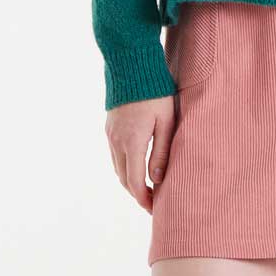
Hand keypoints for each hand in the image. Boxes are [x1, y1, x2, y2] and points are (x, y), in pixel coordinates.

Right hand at [105, 96, 176, 214]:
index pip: (134, 182)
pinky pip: (114, 155)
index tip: (153, 209)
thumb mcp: (166, 121)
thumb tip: (157, 180)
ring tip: (146, 187)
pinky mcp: (109, 127)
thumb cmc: (156, 92)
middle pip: (123, 178)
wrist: (131, 66)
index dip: (143, 199)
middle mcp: (117, 141)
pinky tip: (136, 165)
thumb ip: (161, 152)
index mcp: (132, 142)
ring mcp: (110, 134)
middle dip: (136, 193)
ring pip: (117, 167)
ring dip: (129, 180)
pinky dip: (124, 166)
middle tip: (151, 202)